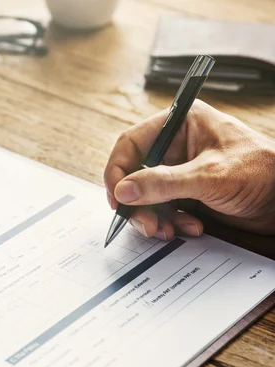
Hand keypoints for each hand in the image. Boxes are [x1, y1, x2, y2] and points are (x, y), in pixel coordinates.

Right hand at [104, 100, 274, 239]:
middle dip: (138, 203)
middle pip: (134, 174)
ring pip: (145, 196)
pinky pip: (162, 209)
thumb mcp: (209, 176)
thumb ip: (163, 183)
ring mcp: (180, 170)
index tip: (117, 199)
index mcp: (179, 124)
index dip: (118, 172)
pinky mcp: (186, 192)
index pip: (131, 144)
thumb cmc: (262, 172)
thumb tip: (122, 191)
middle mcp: (175, 145)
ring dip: (154, 217)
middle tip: (146, 225)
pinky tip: (190, 228)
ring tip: (170, 231)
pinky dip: (170, 222)